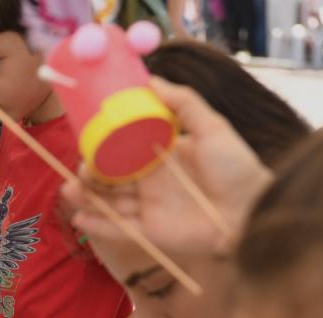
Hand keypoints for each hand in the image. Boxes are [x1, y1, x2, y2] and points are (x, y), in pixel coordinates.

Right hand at [63, 77, 271, 256]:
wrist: (252, 210)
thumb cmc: (236, 167)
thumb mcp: (213, 127)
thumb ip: (183, 102)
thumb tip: (151, 79)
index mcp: (161, 155)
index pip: (124, 148)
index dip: (104, 145)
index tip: (87, 137)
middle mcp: (151, 181)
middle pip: (110, 177)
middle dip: (90, 174)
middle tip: (80, 169)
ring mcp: (149, 208)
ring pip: (109, 202)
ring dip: (87, 198)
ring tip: (71, 191)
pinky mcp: (151, 233)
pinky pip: (119, 230)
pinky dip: (98, 226)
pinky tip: (79, 219)